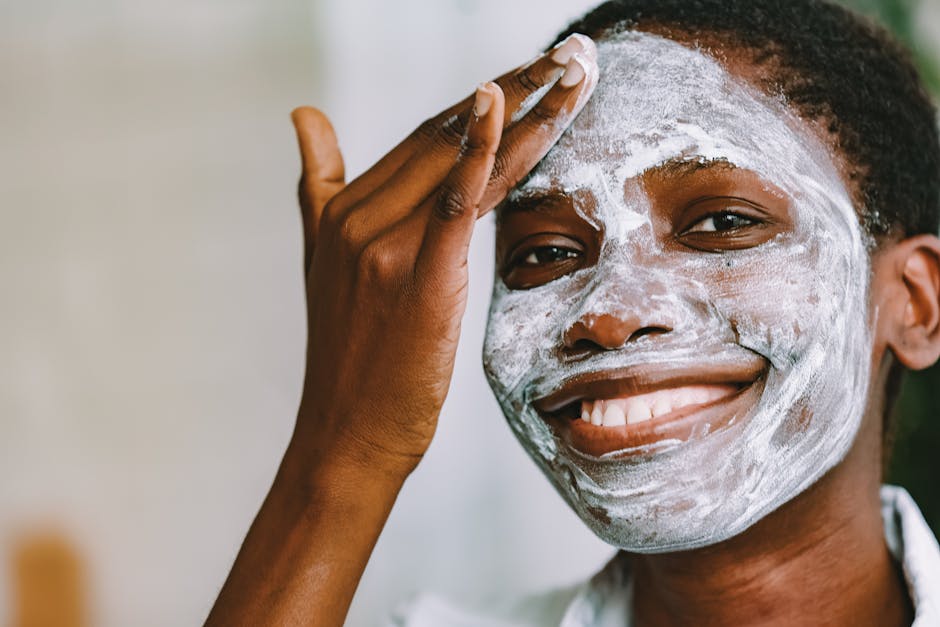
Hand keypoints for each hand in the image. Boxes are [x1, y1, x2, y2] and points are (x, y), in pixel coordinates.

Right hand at [291, 34, 597, 479]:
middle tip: (569, 53)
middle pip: (445, 133)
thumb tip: (304, 115)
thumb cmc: (352, 359)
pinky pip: (454, 199)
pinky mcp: (415, 274)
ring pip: (461, 158)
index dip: (481, 102)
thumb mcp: (324, 261)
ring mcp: (383, 244)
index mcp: (341, 210)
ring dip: (525, 106)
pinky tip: (507, 104)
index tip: (529, 72)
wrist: (348, 435)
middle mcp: (358, 217)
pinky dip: (481, 148)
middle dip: (515, 88)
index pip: (425, 138)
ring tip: (573, 66)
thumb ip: (319, 183)